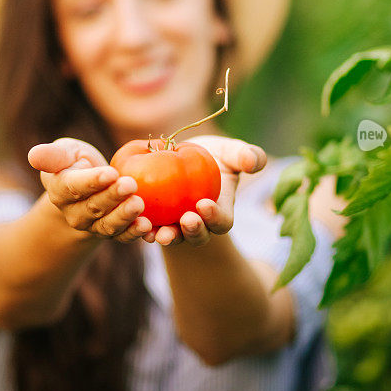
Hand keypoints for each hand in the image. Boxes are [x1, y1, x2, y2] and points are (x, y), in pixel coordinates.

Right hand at [28, 138, 151, 242]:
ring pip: (108, 225)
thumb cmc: (76, 162)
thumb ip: (53, 155)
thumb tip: (33, 155)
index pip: (74, 187)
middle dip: (113, 197)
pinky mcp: (112, 232)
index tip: (110, 173)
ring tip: (140, 204)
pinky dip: (135, 233)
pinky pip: (122, 236)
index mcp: (60, 190)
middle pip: (94, 207)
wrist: (90, 185)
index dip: (92, 181)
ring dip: (124, 216)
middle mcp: (74, 212)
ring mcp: (93, 226)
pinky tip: (148, 226)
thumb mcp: (65, 152)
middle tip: (131, 185)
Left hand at [149, 135, 266, 246]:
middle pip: (198, 236)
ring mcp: (177, 227)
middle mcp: (200, 225)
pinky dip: (145, 230)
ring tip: (159, 233)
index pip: (221, 221)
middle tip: (186, 220)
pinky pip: (151, 229)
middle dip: (193, 232)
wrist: (182, 158)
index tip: (204, 204)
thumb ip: (247, 156)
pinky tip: (138, 225)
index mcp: (220, 212)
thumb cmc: (214, 156)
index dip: (215, 217)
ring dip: (167, 237)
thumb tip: (252, 161)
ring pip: (174, 237)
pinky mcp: (157, 222)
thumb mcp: (232, 152)